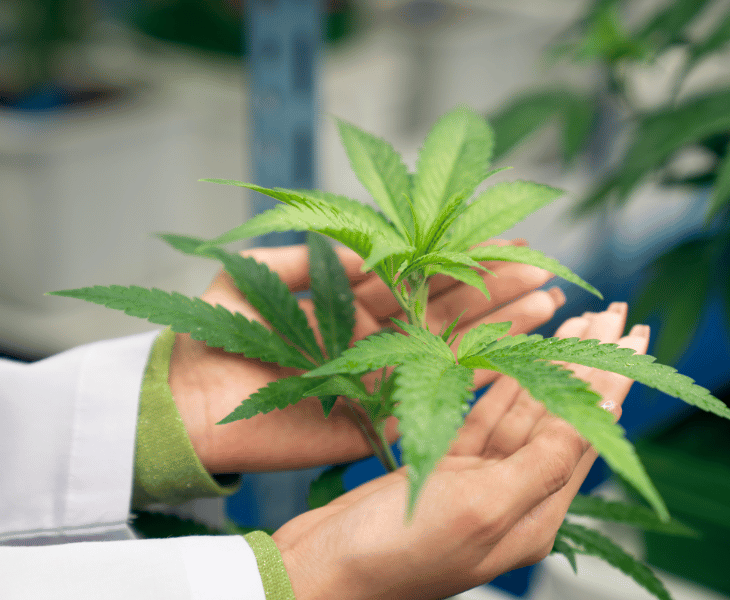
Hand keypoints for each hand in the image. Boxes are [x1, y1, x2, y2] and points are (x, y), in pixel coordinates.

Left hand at [168, 240, 564, 472]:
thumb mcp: (258, 274)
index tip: (508, 240)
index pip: (420, 276)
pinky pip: (431, 395)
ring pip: (449, 348)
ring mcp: (380, 377)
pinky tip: (514, 353)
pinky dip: (474, 374)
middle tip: (542, 271)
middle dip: (495, 288)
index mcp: (351, 301)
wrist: (184, 404)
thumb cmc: (213, 333)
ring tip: (545, 303)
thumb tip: (376, 245)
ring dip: (498, 326)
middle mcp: (374, 337)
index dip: (462, 259)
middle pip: (446, 309)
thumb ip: (315, 256)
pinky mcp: (376, 417)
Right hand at [272, 304, 649, 599]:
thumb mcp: (483, 506)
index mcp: (536, 513)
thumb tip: (605, 412)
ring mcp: (478, 478)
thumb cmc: (399, 551)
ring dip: (550, 365)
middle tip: (615, 314)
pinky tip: (518, 354)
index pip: (589, 431)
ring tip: (575, 323)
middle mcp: (515, 494)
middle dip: (589, 362)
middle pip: (563, 414)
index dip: (612, 378)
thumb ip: (544, 460)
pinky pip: (483, 413)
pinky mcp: (442, 463)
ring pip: (525, 409)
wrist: (321, 571)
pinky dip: (502, 382)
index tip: (634, 332)